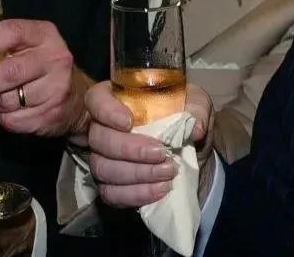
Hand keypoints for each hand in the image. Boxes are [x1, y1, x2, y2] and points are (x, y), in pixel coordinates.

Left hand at [0, 19, 88, 137]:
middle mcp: (55, 58)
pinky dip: (5, 118)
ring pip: (9, 100)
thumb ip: (0, 48)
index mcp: (45, 35)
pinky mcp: (53, 113)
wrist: (77, 98)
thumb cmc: (41, 67)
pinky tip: (13, 111)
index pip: (12, 32)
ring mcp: (57, 87)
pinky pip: (14, 120)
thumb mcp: (27, 47)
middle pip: (9, 72)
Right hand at [84, 81, 214, 207]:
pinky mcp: (110, 184)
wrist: (192, 151)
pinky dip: (136, 194)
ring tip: (167, 173)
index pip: (96, 99)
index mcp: (119, 98)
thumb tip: (195, 129)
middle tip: (162, 153)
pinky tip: (160, 190)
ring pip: (103, 168)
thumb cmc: (187, 118)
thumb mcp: (197, 105)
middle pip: (99, 138)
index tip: (129, 122)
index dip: (106, 111)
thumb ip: (197, 110)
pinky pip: (111, 194)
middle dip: (130, 150)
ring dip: (137, 174)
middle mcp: (103, 126)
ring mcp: (103, 157)